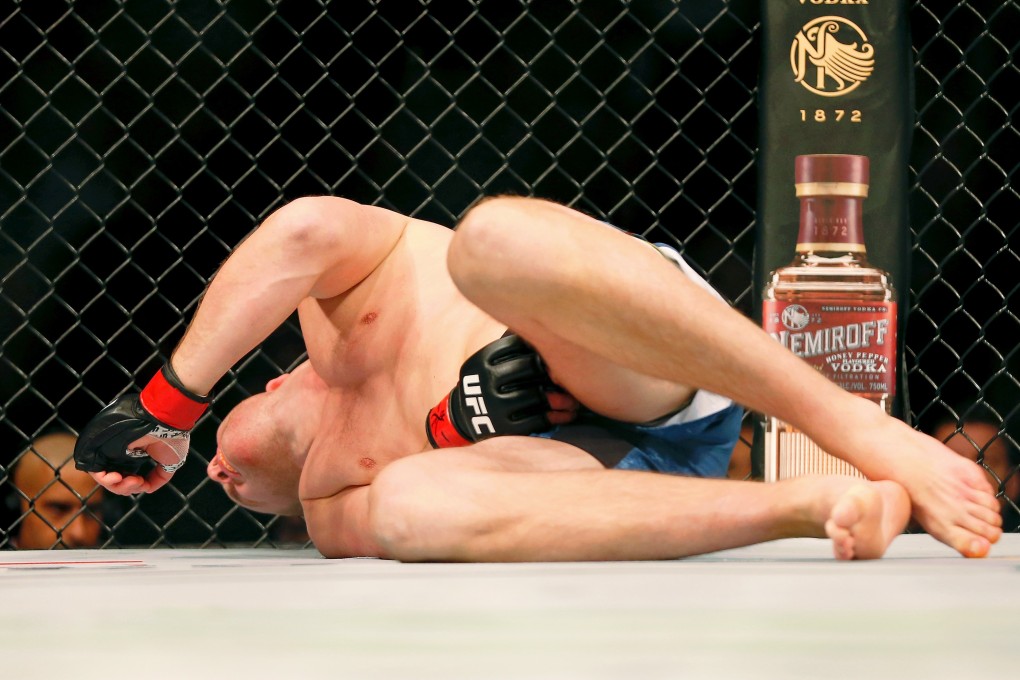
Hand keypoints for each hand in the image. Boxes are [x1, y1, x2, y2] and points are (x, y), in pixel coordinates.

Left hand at [74, 363, 209, 491]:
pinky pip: (97, 472)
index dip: (134, 487)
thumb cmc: (172, 440)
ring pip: (106, 480)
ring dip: (119, 486)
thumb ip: (159, 478)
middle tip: (138, 482)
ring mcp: (112, 453)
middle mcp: (121, 456)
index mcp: (135, 458)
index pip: (127, 479)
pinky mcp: (102, 450)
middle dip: (127, 488)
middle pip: (116, 483)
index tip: (143, 483)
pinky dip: (107, 480)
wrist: (166, 424)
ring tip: (132, 481)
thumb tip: (147, 488)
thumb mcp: (170, 463)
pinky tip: (119, 478)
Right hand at [426, 334, 577, 447]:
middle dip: (552, 370)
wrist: (465, 415)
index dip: (542, 346)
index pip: (519, 345)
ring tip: (572, 400)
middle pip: (530, 368)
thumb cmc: (488, 380)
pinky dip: (556, 417)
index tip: (555, 352)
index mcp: (483, 359)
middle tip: (567, 374)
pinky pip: (536, 420)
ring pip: (537, 396)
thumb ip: (512, 346)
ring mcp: (494, 405)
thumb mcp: (488, 360)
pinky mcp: (502, 427)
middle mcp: (486, 380)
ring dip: (561, 398)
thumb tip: (550, 330)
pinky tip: (565, 414)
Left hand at [873, 417, 1002, 557]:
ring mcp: (962, 491)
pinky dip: (985, 495)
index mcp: (939, 525)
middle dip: (988, 531)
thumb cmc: (902, 487)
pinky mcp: (968, 473)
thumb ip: (946, 530)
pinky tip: (970, 492)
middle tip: (979, 524)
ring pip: (994, 513)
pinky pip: (990, 492)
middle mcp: (953, 511)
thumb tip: (973, 545)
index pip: (974, 546)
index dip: (981, 547)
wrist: (895, 454)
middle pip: (991, 532)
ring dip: (989, 514)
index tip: (980, 544)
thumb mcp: (918, 517)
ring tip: (974, 508)